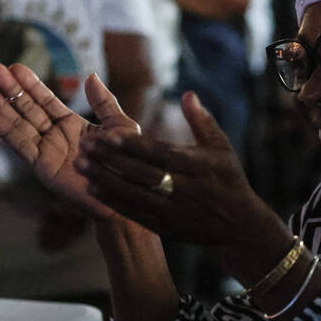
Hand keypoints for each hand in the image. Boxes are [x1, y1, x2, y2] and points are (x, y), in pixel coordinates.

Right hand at [0, 63, 141, 218]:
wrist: (126, 194)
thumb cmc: (126, 163)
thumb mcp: (120, 126)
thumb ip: (104, 102)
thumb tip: (90, 76)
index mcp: (71, 124)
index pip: (45, 100)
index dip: (30, 84)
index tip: (14, 67)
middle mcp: (55, 136)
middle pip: (27, 108)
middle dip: (8, 90)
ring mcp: (47, 151)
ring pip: (19, 125)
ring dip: (0, 106)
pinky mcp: (43, 167)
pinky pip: (22, 147)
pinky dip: (6, 132)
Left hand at [77, 92, 290, 263]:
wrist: (239, 226)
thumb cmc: (229, 179)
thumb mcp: (222, 147)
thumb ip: (202, 121)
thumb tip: (188, 94)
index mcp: (196, 166)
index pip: (159, 153)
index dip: (133, 145)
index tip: (108, 133)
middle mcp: (183, 188)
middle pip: (141, 173)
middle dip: (112, 160)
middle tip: (85, 146)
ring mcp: (172, 210)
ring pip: (133, 194)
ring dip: (105, 180)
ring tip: (81, 165)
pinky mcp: (165, 226)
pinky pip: (135, 213)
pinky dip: (113, 201)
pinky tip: (93, 189)